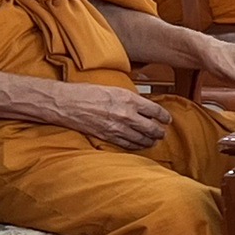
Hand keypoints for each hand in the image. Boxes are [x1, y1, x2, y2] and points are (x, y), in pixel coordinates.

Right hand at [46, 82, 172, 150]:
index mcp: (129, 99)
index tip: (167, 119)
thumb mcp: (114, 89)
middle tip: (162, 133)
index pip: (155, 110)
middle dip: (159, 132)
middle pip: (151, 128)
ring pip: (141, 138)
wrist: (67, 103)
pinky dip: (136, 146)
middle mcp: (126, 114)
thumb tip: (142, 105)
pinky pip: (128, 144)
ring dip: (150, 141)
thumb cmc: (87, 92)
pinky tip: (140, 145)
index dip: (164, 117)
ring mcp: (117, 127)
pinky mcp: (108, 137)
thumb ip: (130, 98)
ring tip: (153, 141)